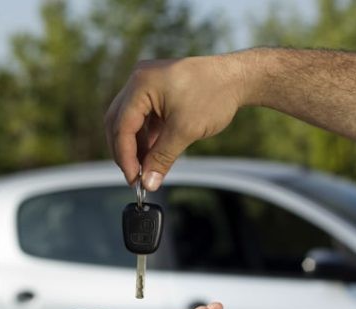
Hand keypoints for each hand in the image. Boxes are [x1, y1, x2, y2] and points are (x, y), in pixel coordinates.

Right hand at [105, 55, 244, 190]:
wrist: (237, 78)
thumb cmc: (215, 95)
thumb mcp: (185, 131)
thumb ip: (162, 158)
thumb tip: (148, 183)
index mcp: (141, 84)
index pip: (122, 125)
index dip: (125, 156)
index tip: (133, 179)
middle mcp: (139, 80)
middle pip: (118, 122)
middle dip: (125, 152)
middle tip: (135, 177)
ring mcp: (147, 84)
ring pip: (129, 121)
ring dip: (135, 146)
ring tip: (145, 169)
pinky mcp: (156, 91)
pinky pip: (142, 117)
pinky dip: (145, 137)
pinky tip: (151, 155)